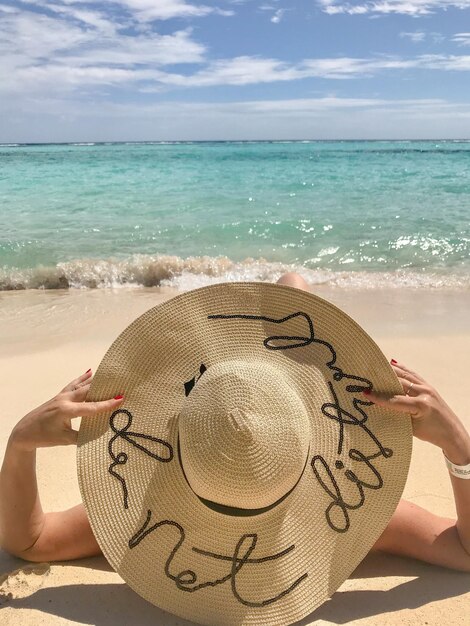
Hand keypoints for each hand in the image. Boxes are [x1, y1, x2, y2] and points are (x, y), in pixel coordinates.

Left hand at [9, 370, 123, 452]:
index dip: (106, 404)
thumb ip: (82, 436)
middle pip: (88, 391)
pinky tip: (90, 371)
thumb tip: (101, 433)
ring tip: (110, 376)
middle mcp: (64, 400)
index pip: (90, 407)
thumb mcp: (64, 440)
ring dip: (95, 381)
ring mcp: (61, 396)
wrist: (25, 431)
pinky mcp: (59, 395)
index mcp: (66, 411)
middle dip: (104, 388)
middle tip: (120, 384)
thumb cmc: (44, 437)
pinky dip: (82, 378)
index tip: (121, 399)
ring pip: (81, 385)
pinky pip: (73, 384)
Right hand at [364, 360, 469, 464]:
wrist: (452, 433)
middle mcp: (424, 393)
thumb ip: (396, 416)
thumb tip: (378, 407)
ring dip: (390, 371)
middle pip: (399, 383)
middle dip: (382, 380)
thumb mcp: (411, 428)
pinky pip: (413, 375)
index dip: (379, 397)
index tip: (365, 393)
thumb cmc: (432, 434)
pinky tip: (392, 363)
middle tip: (366, 376)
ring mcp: (427, 388)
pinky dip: (402, 369)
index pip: (395, 400)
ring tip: (375, 366)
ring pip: (405, 375)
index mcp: (420, 406)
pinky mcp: (429, 386)